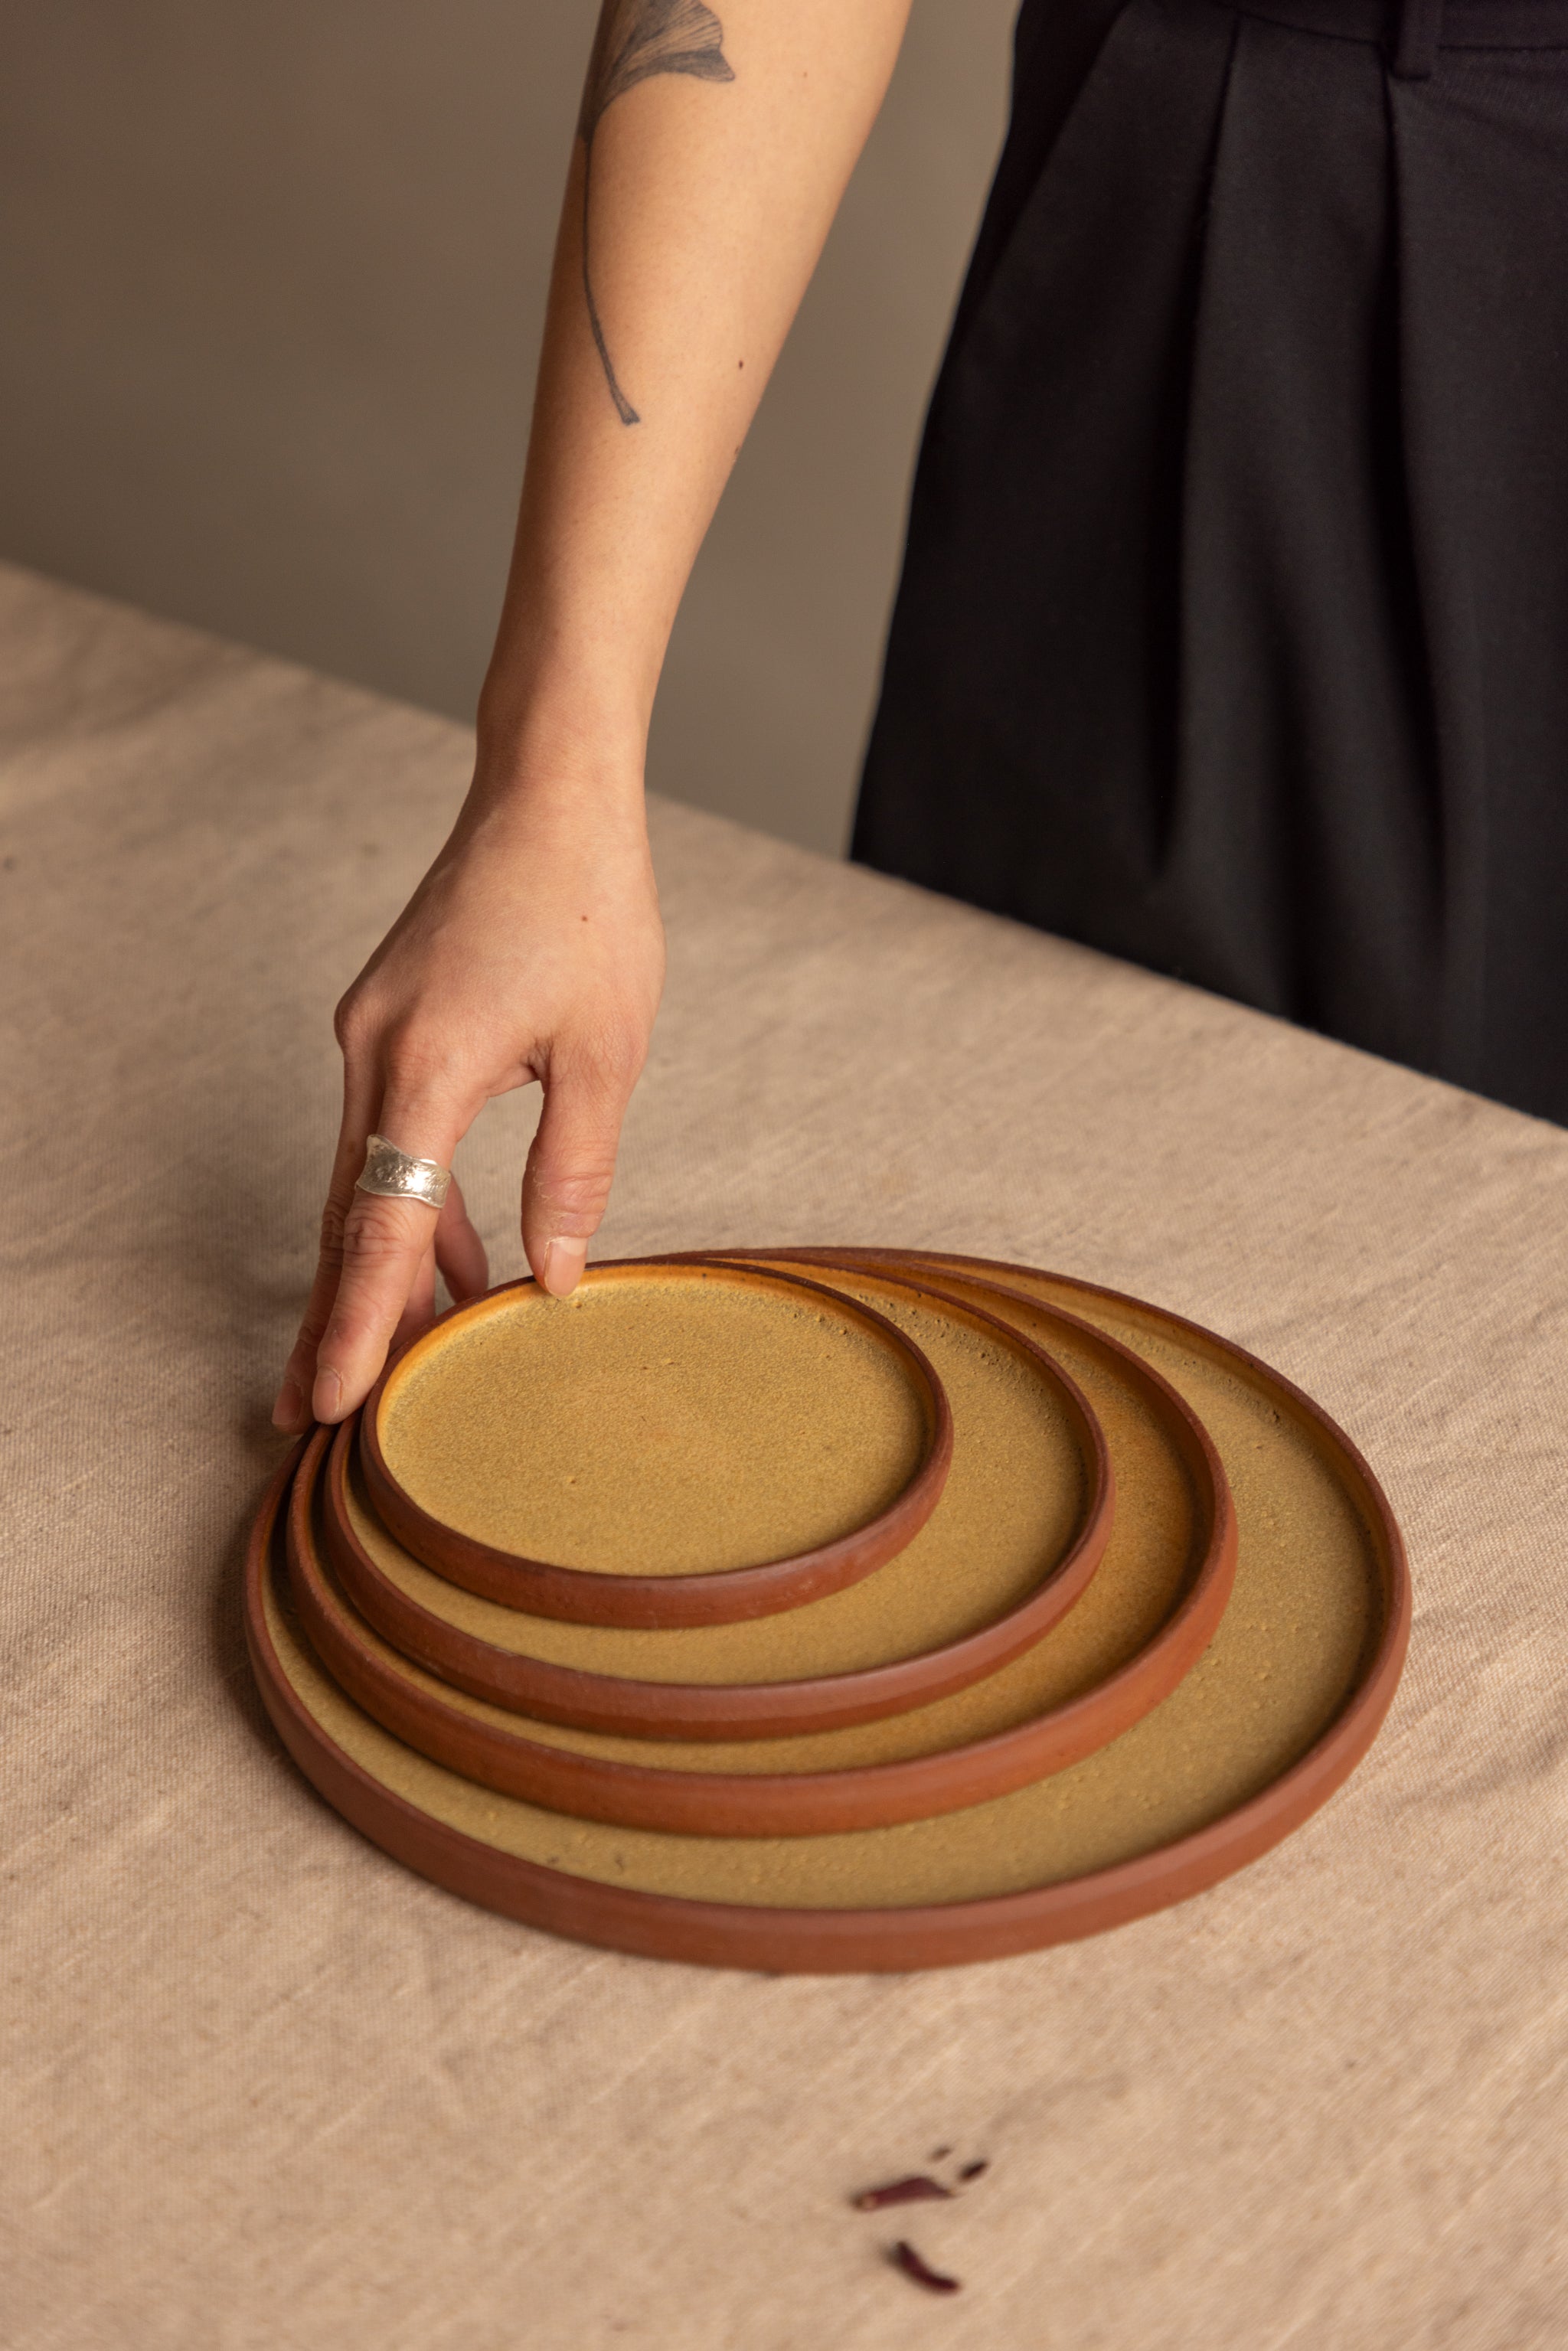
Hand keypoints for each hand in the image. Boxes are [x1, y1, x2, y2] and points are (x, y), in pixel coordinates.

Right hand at [271, 764, 664, 1431]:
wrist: (548, 796)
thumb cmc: (588, 910)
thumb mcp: (605, 1055)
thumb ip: (572, 1174)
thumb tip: (550, 1280)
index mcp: (426, 1066)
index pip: (379, 1225)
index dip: (356, 1321)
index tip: (330, 1398)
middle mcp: (374, 1054)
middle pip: (347, 1215)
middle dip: (337, 1317)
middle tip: (315, 1412)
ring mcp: (372, 1036)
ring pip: (364, 1180)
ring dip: (380, 1266)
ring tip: (389, 1359)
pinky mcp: (389, 1023)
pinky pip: (388, 1138)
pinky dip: (412, 1202)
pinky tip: (455, 1260)